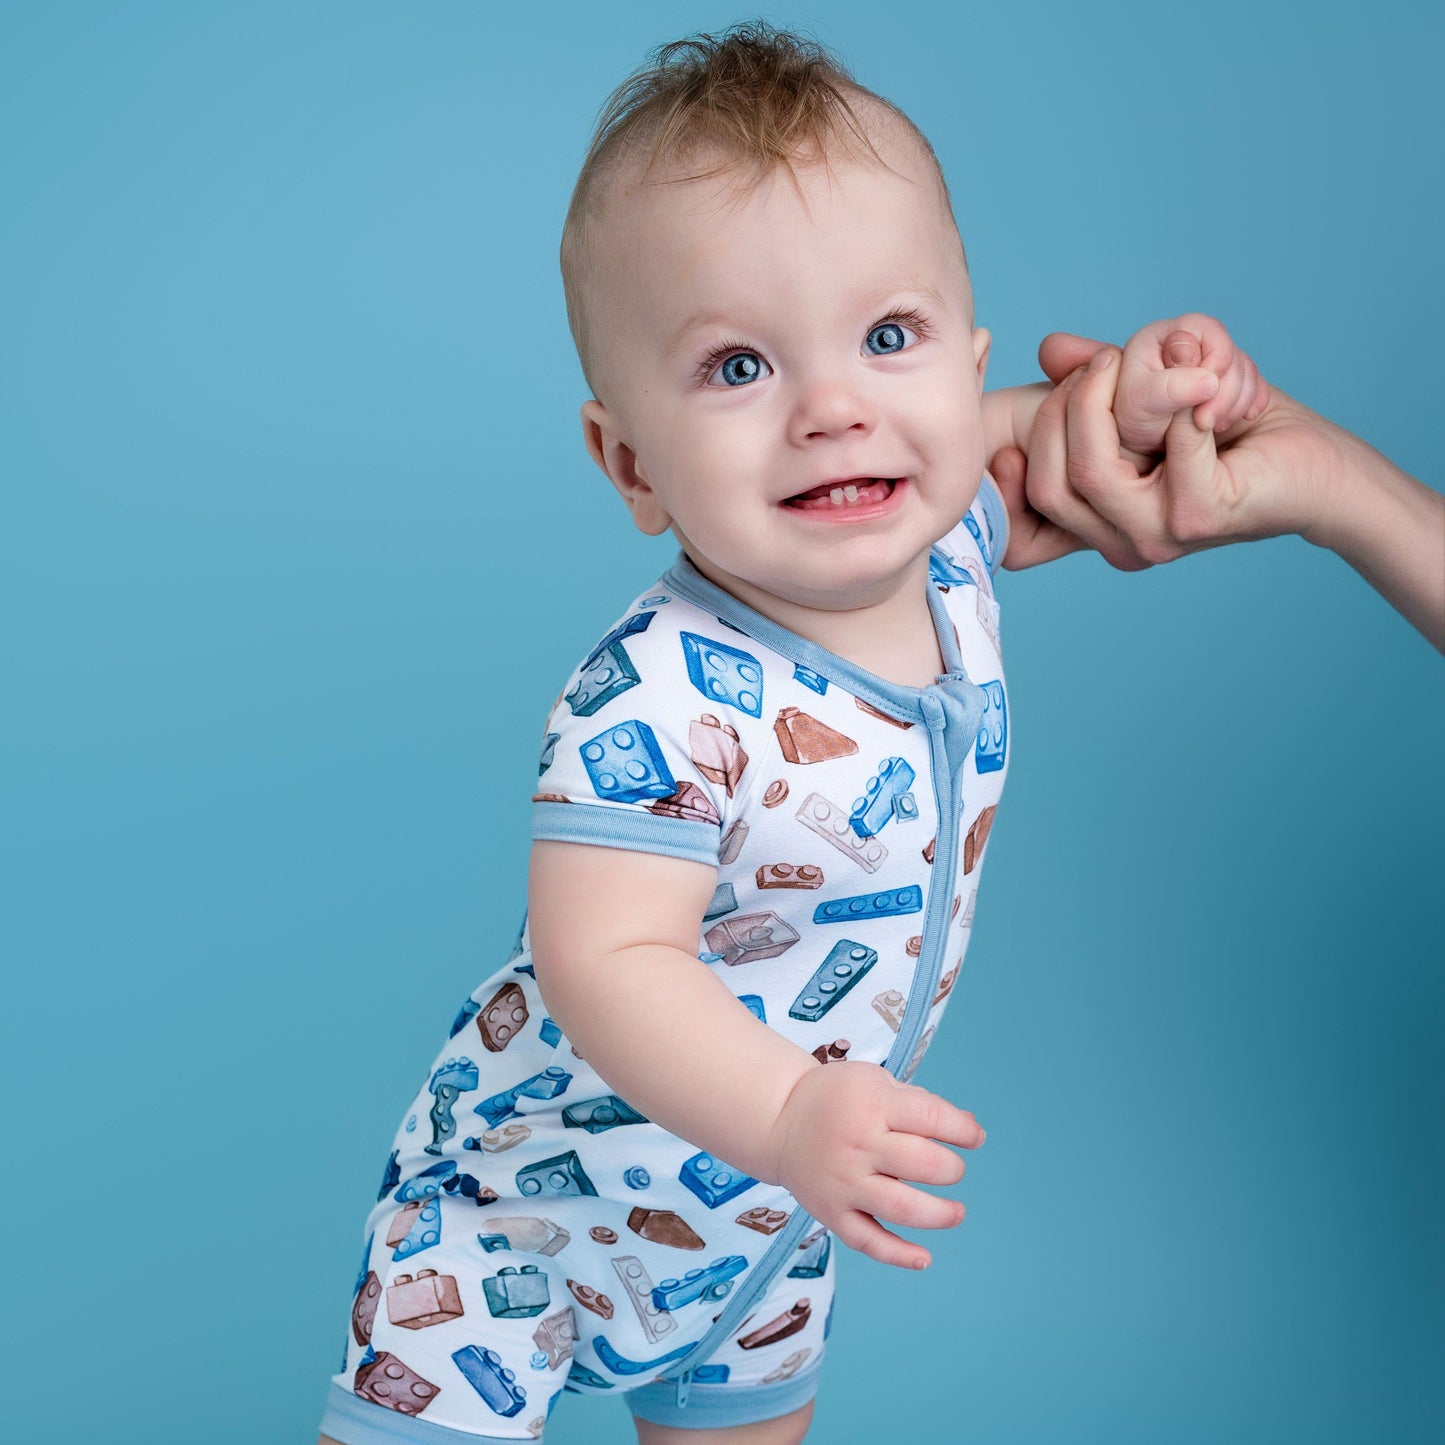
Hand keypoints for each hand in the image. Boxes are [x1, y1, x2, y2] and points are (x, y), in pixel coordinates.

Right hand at [765, 1060, 984, 1269]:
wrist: (779, 1119)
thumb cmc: (838, 1098)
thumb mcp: (876, 1082)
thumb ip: (921, 1103)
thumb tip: (972, 1127)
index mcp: (873, 1104)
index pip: (933, 1117)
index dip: (964, 1131)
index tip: (975, 1138)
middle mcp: (858, 1144)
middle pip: (922, 1164)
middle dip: (952, 1169)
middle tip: (952, 1170)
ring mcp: (843, 1182)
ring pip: (901, 1207)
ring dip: (940, 1214)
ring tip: (956, 1212)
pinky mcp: (831, 1212)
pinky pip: (867, 1241)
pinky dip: (898, 1255)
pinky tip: (924, 1259)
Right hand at [1001, 339, 1354, 570]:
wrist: (1317, 469)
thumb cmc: (1238, 436)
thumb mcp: (1151, 403)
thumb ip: (1100, 383)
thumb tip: (1049, 349)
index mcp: (1102, 527)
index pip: (1030, 501)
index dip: (1021, 448)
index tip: (1047, 389)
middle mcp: (1121, 542)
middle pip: (1050, 483)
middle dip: (1066, 406)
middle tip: (1106, 361)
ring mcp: (1155, 537)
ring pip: (1089, 471)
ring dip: (1107, 400)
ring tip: (1137, 363)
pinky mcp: (1197, 518)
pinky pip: (1166, 450)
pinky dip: (1183, 403)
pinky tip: (1202, 387)